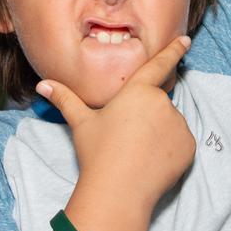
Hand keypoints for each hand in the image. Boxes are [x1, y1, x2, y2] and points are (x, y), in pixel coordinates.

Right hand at [36, 35, 195, 218]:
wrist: (118, 192)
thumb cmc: (97, 153)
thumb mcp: (81, 123)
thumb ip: (65, 99)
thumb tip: (42, 84)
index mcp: (137, 91)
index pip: (158, 65)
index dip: (173, 50)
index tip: (186, 39)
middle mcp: (161, 102)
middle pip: (158, 104)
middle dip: (147, 118)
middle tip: (128, 140)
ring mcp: (178, 124)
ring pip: (170, 124)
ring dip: (159, 134)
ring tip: (138, 153)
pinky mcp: (188, 146)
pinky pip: (181, 143)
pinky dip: (171, 150)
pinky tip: (152, 162)